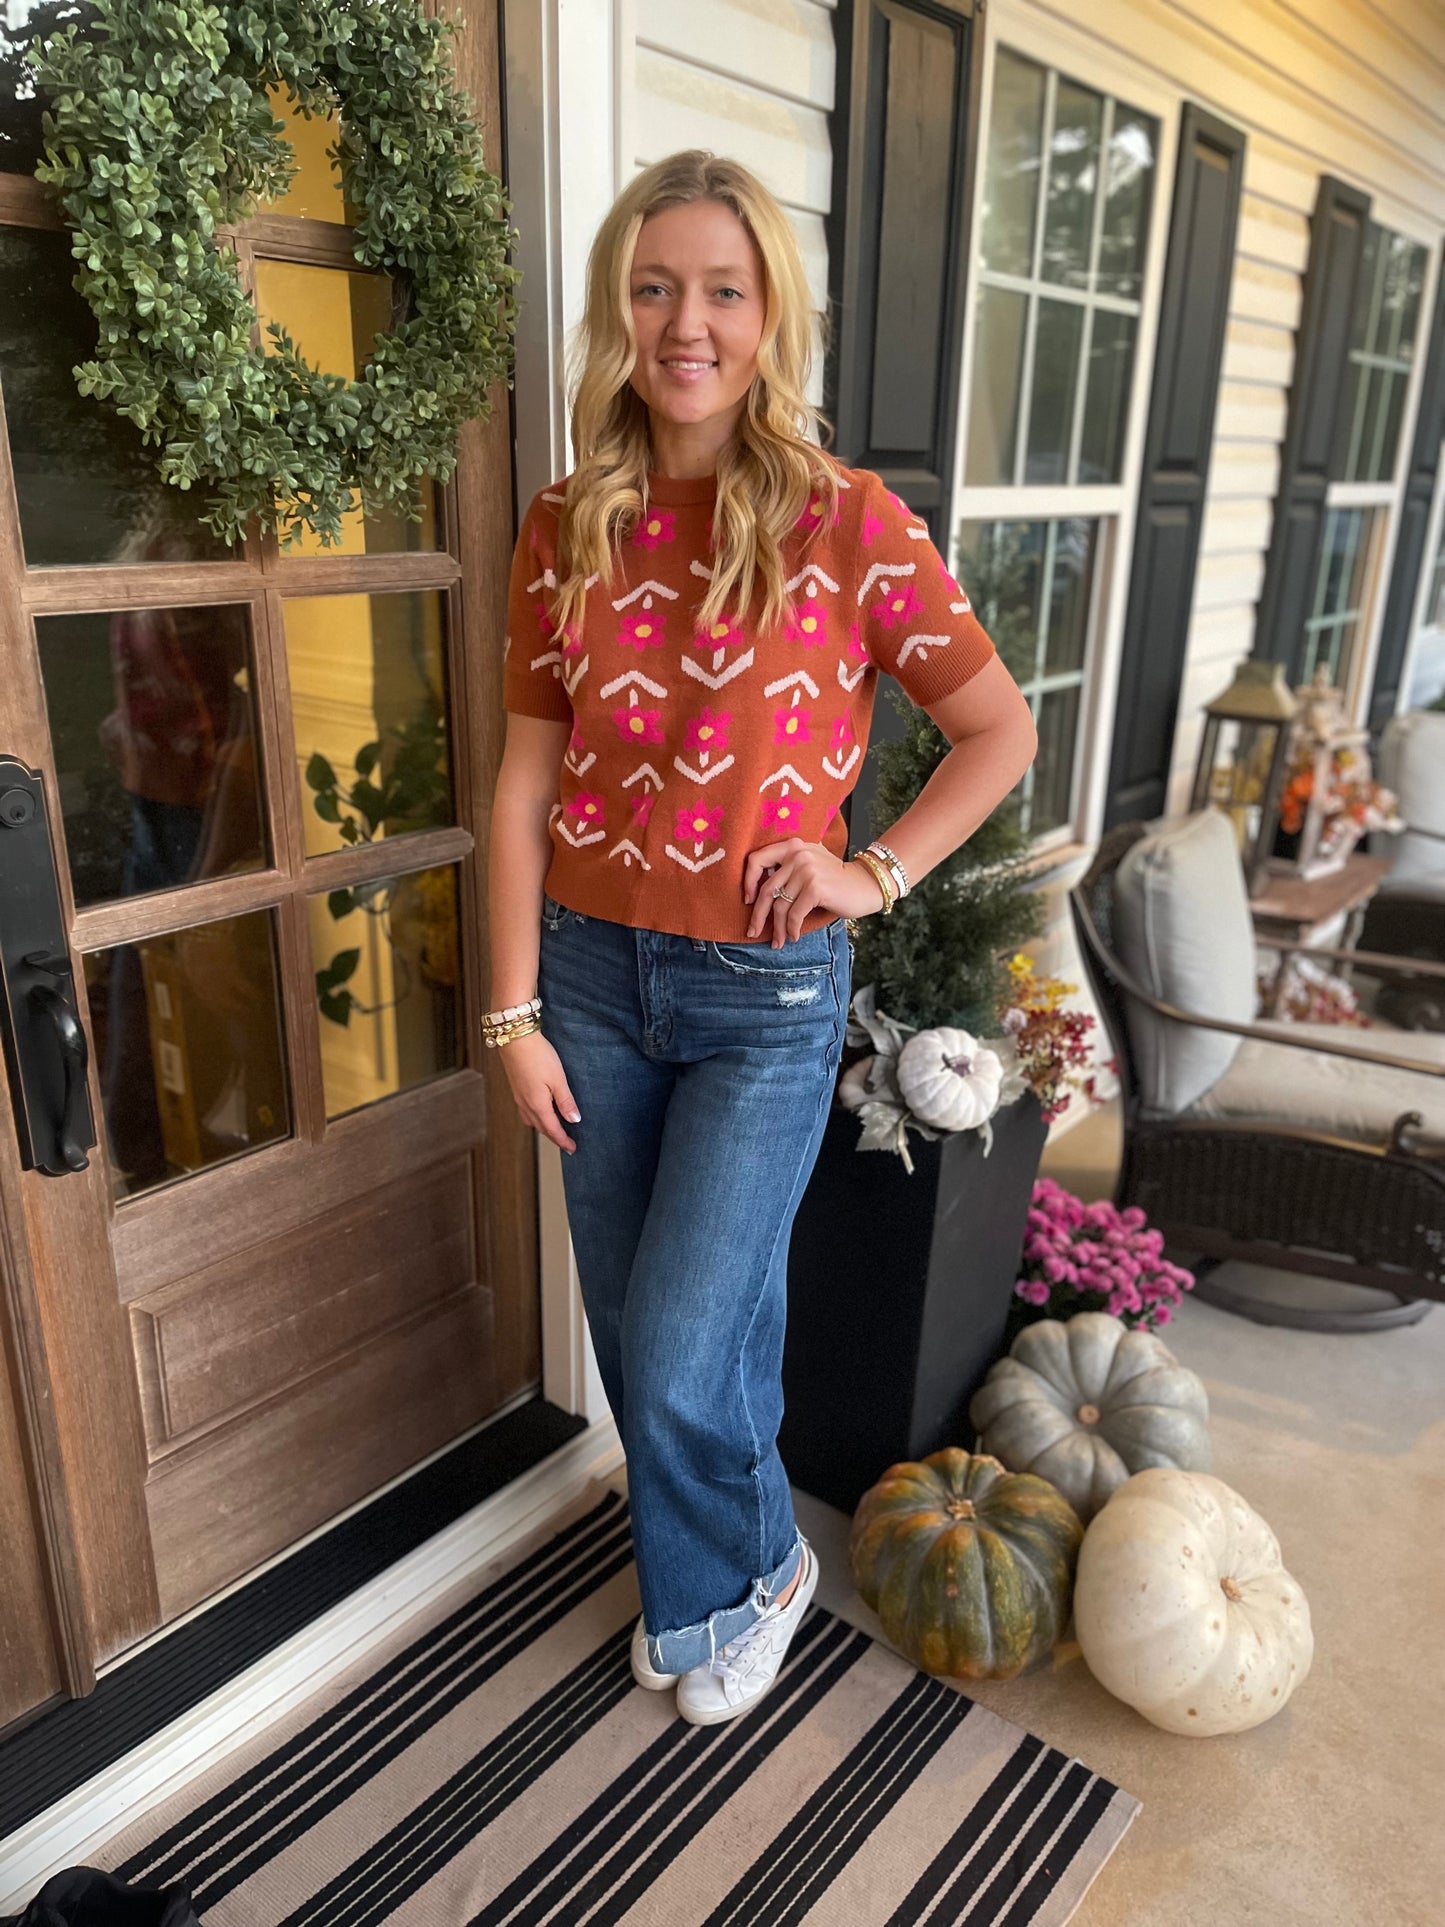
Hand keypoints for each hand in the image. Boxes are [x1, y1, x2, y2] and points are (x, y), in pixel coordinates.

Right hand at [496, 1029, 581, 1152]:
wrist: (515, 1038)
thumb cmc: (538, 1056)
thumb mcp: (558, 1079)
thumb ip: (565, 1101)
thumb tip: (574, 1120)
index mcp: (537, 1105)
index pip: (552, 1130)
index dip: (563, 1141)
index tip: (572, 1149)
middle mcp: (525, 1104)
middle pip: (541, 1127)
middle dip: (554, 1137)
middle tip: (566, 1143)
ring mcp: (518, 1096)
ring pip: (532, 1120)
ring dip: (544, 1127)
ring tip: (556, 1128)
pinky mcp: (516, 1087)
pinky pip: (526, 1110)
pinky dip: (536, 1116)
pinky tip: (541, 1110)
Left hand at [742, 838, 889, 944]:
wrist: (865, 884)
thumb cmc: (835, 879)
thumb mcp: (810, 863)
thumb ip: (787, 868)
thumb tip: (756, 895)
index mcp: (792, 846)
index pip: (757, 859)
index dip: (748, 882)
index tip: (749, 900)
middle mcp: (797, 855)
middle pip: (767, 890)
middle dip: (758, 915)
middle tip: (753, 932)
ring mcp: (807, 871)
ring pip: (780, 906)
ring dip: (777, 929)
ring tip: (778, 942)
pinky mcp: (815, 888)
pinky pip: (794, 915)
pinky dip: (792, 929)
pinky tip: (794, 937)